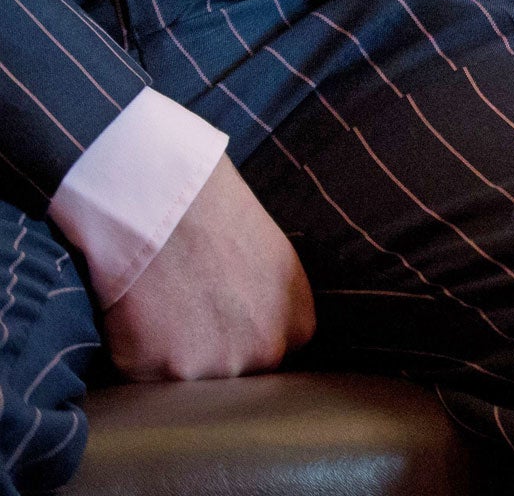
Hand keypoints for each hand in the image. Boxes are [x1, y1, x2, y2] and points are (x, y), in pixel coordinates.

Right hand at [103, 156, 315, 381]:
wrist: (173, 206)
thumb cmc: (226, 221)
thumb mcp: (283, 264)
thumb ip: (283, 312)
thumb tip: (273, 341)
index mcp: (298, 329)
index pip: (275, 361)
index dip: (245, 342)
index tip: (226, 321)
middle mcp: (262, 357)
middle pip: (236, 378)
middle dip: (215, 356)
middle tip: (192, 314)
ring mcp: (210, 370)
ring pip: (190, 385)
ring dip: (175, 361)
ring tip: (168, 311)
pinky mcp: (157, 373)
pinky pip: (144, 378)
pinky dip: (138, 354)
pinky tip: (143, 316)